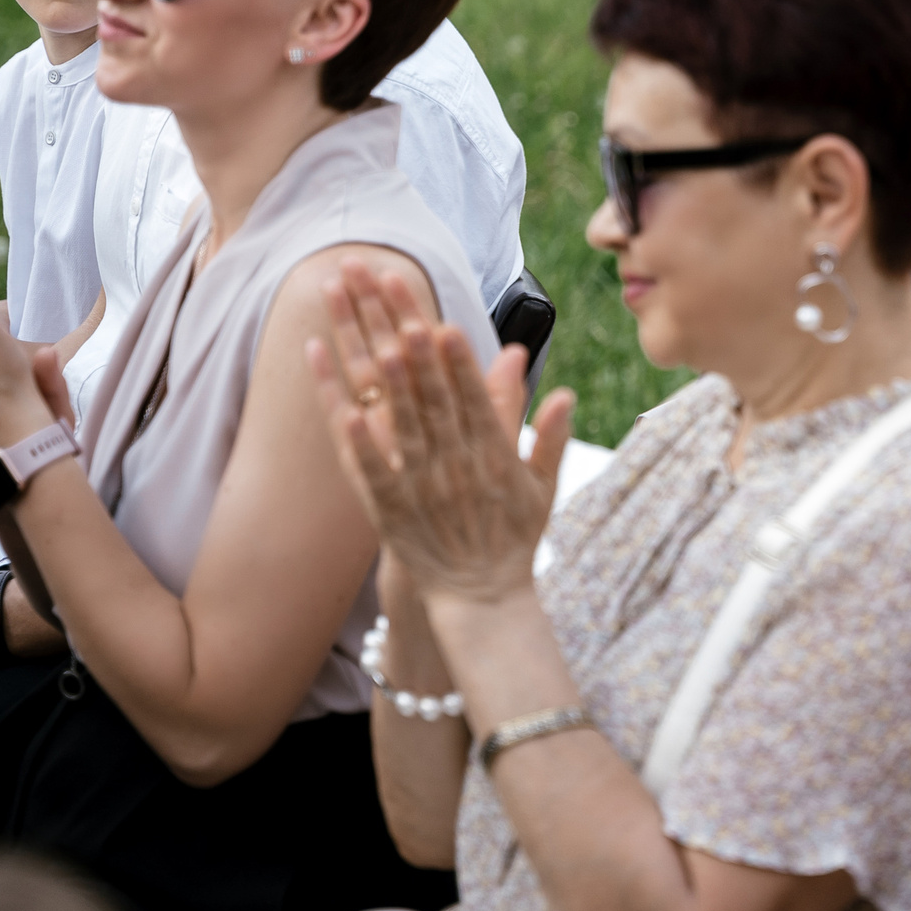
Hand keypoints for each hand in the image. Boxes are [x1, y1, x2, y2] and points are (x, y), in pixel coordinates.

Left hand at [313, 257, 572, 610]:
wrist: (484, 599)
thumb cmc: (512, 537)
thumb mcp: (541, 487)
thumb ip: (548, 437)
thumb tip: (564, 393)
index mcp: (494, 458)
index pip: (476, 400)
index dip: (460, 362)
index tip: (447, 323)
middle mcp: (459, 469)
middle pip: (436, 402)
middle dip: (419, 354)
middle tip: (405, 311)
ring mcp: (424, 491)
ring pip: (405, 429)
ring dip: (392, 385)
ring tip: (378, 342)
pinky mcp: (392, 515)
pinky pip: (374, 475)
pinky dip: (361, 445)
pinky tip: (346, 412)